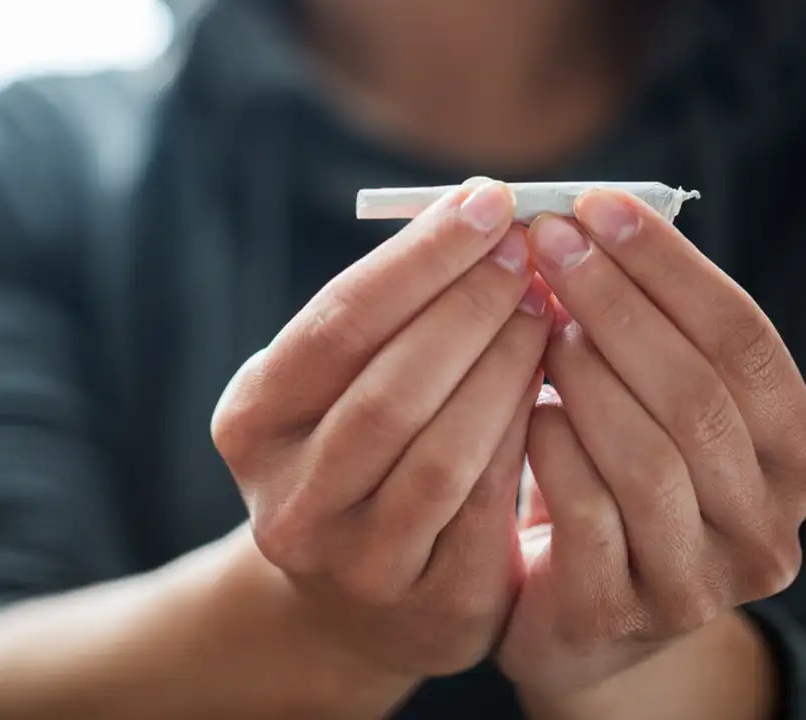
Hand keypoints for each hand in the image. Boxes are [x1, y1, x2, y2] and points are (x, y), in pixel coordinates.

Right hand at [212, 179, 552, 684]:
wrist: (352, 596)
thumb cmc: (351, 451)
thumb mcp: (330, 385)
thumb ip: (381, 315)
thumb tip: (475, 211)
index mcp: (250, 425)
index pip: (337, 326)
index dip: (420, 260)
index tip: (489, 200)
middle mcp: (289, 501)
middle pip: (389, 390)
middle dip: (470, 307)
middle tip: (531, 250)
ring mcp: (355, 564)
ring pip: (442, 452)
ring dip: (506, 367)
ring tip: (546, 305)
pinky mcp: (431, 606)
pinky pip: (489, 505)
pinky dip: (526, 432)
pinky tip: (555, 380)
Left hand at [496, 189, 805, 704]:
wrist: (581, 615)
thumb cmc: (615, 483)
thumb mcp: (654, 408)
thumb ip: (646, 332)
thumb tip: (581, 219)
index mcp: (798, 457)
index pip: (745, 342)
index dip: (670, 267)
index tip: (597, 204)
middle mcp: (769, 526)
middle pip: (700, 395)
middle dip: (616, 306)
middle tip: (546, 244)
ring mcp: (700, 581)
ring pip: (651, 457)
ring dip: (585, 376)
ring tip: (536, 324)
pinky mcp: (623, 614)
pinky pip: (587, 515)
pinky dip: (553, 448)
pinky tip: (526, 407)